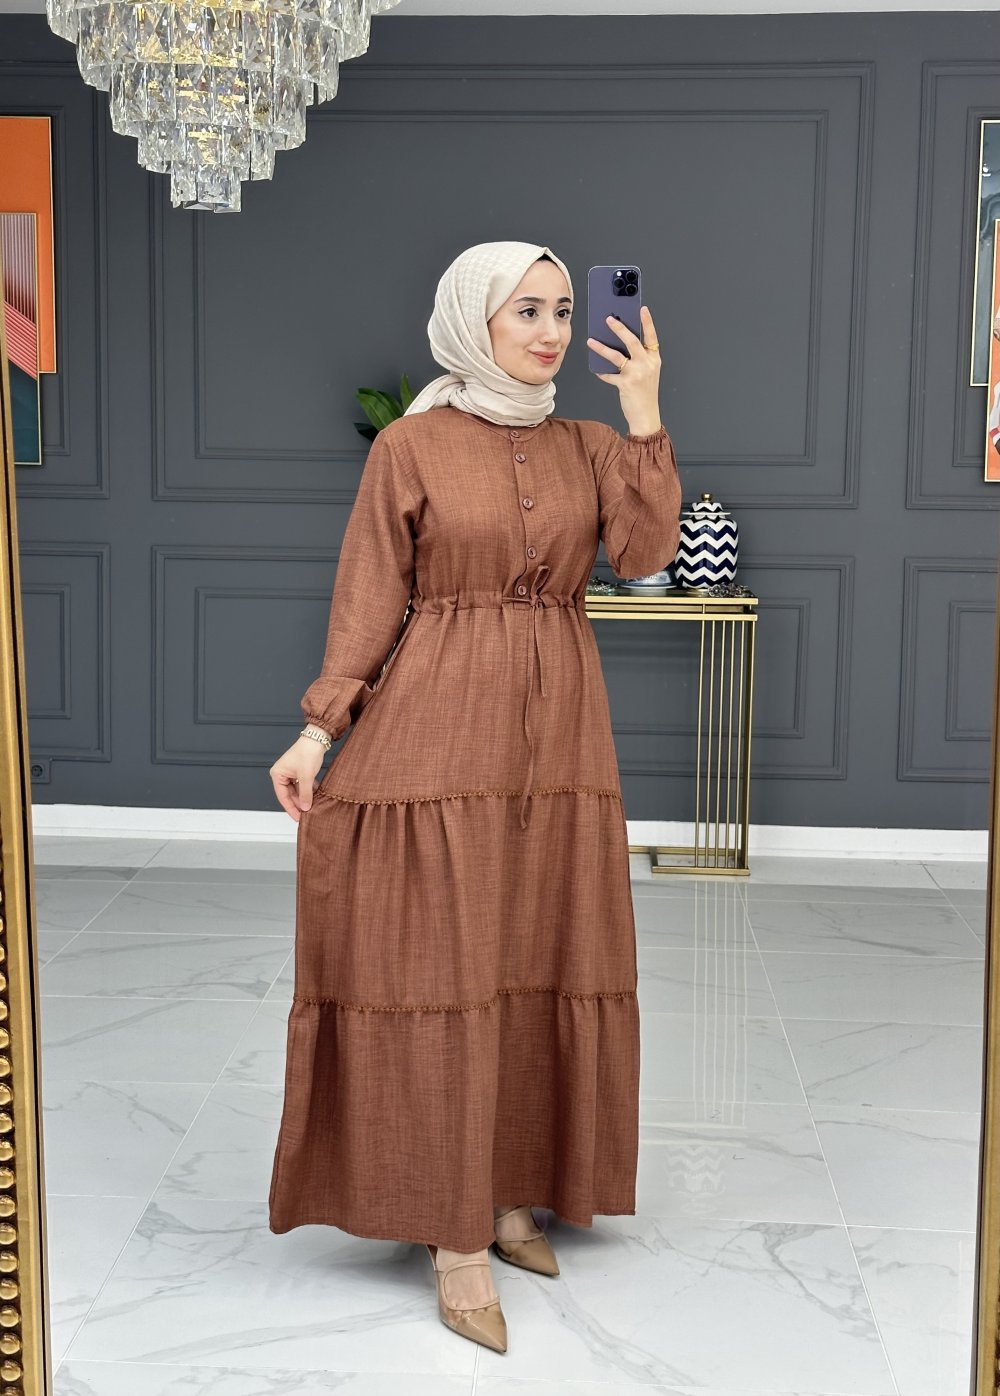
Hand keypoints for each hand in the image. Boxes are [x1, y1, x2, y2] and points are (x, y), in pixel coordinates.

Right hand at [269, 736, 326, 820]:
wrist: (317, 738)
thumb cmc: (307, 753)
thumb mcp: (306, 776)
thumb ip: (305, 794)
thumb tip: (306, 808)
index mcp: (277, 774)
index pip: (283, 796)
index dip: (291, 809)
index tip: (298, 819)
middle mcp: (282, 774)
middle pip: (289, 794)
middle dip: (299, 804)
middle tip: (306, 815)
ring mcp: (290, 772)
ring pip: (297, 790)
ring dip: (304, 798)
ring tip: (312, 808)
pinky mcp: (299, 771)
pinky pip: (302, 785)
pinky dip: (308, 791)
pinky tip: (315, 797)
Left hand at [586, 304, 662, 434]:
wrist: (646, 416)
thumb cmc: (645, 393)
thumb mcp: (647, 372)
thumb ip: (637, 358)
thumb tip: (618, 344)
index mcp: (654, 359)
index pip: (652, 337)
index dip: (647, 322)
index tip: (642, 309)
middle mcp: (647, 364)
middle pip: (632, 341)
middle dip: (619, 328)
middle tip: (608, 318)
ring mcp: (637, 374)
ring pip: (617, 356)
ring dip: (601, 348)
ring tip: (591, 341)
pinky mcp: (626, 384)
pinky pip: (609, 375)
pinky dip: (601, 372)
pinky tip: (596, 368)